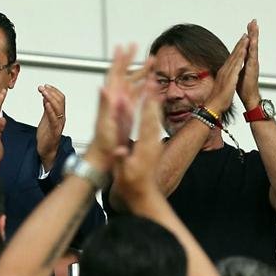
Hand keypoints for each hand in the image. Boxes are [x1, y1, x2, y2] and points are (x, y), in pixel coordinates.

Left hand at [36, 85, 66, 172]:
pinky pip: (54, 118)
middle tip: (42, 87)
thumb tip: (46, 97)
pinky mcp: (54, 131)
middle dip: (51, 92)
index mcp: (59, 115)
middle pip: (60, 101)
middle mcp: (61, 118)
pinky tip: (46, 103)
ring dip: (50, 97)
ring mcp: (58, 124)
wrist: (46, 151)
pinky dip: (50, 109)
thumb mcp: (46, 119)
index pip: (61, 99)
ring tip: (43, 92)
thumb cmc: (46, 137)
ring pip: (58, 107)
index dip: (54, 90)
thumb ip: (47, 109)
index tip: (46, 85)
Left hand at [85, 44, 143, 168]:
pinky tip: (152, 81)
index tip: (121, 47)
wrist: (104, 155)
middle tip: (135, 46)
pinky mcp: (127, 112)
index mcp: (110, 99)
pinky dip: (145, 86)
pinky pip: (137, 95)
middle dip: (129, 60)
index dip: (118, 61)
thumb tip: (103, 87)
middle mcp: (115, 99)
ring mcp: (121, 105)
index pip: (114, 75)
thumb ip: (104, 105)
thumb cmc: (103, 142)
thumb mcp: (103, 123)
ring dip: (141, 71)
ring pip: (132, 83)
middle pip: (123, 74)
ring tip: (151, 60)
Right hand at [111, 86, 164, 207]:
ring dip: (154, 101)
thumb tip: (119, 150)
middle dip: (152, 96)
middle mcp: (154, 143)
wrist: (144, 196)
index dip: (146, 104)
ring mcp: (155, 144)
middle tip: (152, 79)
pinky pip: (155, 123)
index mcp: (146, 147)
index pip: (147, 121)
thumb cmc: (132, 185)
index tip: (146, 89)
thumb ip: (122, 160)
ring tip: (153, 85)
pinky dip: (153, 111)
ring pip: (156, 117)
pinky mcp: (154, 145)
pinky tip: (152, 105)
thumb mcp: (124, 173)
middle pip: (154, 114)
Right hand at [208, 31, 247, 114]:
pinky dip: (240, 56)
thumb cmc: (218, 99)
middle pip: (233, 54)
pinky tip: (244, 50)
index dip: (237, 49)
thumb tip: (225, 77)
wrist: (213, 106)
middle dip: (240, 44)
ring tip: (246, 37)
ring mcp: (227, 73)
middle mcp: (225, 70)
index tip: (241, 41)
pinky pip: (236, 64)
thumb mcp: (222, 86)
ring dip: (241, 46)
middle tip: (245, 34)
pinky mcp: (230, 77)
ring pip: (235, 57)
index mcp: (224, 73)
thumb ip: (224, 80)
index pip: (231, 58)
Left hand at [236, 19, 260, 109]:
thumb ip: (239, 65)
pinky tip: (253, 42)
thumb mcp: (239, 72)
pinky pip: (253, 56)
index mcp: (247, 61)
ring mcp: (253, 64)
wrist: (249, 96)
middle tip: (253, 21)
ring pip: (253, 47)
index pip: (247, 45)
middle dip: (253, 32)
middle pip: (252, 43)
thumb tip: (236, 60)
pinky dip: (252, 48)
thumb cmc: (244, 86)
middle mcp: (252, 60)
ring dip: (254, 37)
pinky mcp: (253, 68)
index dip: (247, 36)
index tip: (248, 27)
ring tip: (255, 27)